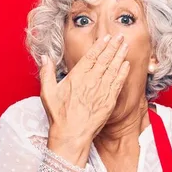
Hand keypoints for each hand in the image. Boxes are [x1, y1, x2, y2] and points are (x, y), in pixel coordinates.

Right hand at [39, 34, 129, 165]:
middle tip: (120, 36)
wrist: (72, 135)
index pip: (91, 56)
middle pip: (105, 59)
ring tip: (125, 46)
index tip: (107, 38)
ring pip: (113, 69)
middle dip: (113, 46)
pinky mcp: (109, 101)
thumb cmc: (59, 115)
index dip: (100, 46)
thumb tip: (45, 57)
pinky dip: (123, 73)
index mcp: (77, 77)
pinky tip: (126, 65)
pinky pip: (118, 83)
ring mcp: (102, 91)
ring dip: (120, 56)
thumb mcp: (47, 92)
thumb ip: (47, 72)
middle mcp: (91, 81)